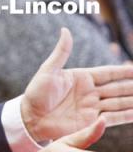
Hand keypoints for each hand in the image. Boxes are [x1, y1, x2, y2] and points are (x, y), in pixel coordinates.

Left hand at [21, 27, 132, 141]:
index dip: (123, 71)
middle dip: (132, 86)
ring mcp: (92, 107)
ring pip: (119, 102)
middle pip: (118, 87)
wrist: (30, 117)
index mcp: (82, 77)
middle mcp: (90, 92)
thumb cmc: (36, 92)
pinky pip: (113, 118)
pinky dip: (126, 115)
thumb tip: (65, 29)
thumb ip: (61, 52)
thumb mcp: (48, 70)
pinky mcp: (91, 122)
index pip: (108, 73)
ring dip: (132, 100)